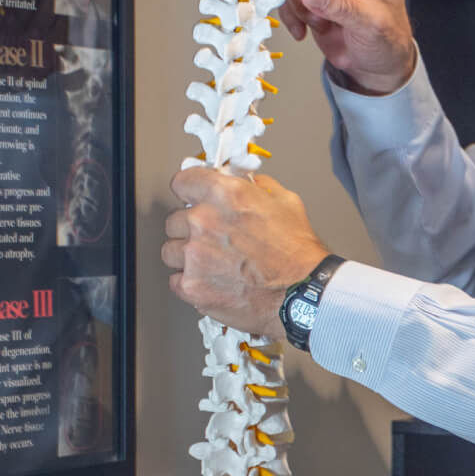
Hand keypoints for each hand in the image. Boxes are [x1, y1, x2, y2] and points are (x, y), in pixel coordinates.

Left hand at [163, 168, 330, 341]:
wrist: (303, 293)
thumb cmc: (298, 253)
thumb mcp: (287, 203)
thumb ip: (257, 187)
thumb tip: (243, 182)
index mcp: (225, 195)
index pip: (182, 181)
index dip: (190, 190)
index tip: (192, 197)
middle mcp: (204, 222)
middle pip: (174, 220)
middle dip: (191, 228)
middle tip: (214, 239)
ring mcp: (194, 256)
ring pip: (171, 250)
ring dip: (187, 256)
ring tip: (214, 263)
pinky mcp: (191, 286)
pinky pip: (176, 280)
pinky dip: (192, 282)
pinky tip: (214, 281)